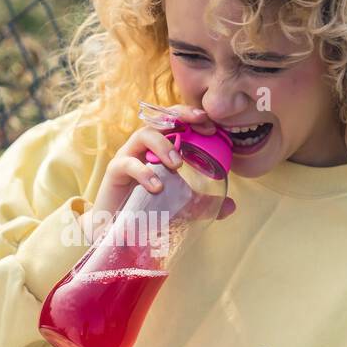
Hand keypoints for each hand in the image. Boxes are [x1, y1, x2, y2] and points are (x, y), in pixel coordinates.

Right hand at [82, 105, 236, 242]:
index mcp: (159, 147)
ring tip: (177, 165)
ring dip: (163, 145)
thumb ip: (204, 204)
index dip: (191, 116)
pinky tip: (157, 187)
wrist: (118, 230)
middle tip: (200, 126)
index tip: (210, 124)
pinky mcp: (114, 171)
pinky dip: (145, 173)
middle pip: (159, 119)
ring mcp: (127, 156)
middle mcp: (143, 146)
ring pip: (143, 135)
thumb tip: (232, 207)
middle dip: (179, 116)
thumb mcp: (181, 205)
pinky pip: (128, 164)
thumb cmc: (148, 209)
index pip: (175, 122)